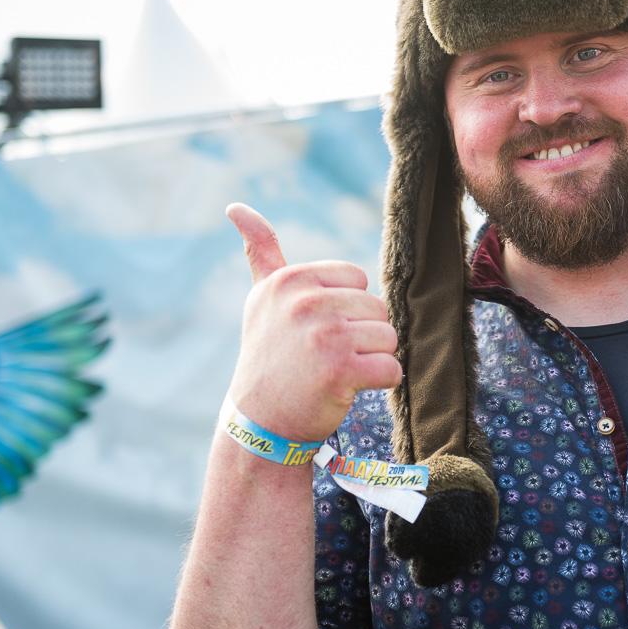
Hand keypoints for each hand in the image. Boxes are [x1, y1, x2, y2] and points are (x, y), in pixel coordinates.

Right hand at [224, 204, 401, 442]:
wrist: (260, 421)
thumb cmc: (269, 355)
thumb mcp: (261, 299)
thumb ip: (261, 252)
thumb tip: (235, 206)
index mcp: (291, 281)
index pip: (358, 280)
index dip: (346, 309)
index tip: (313, 330)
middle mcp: (306, 303)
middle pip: (377, 308)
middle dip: (361, 336)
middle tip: (323, 357)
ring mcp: (324, 336)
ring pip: (388, 337)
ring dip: (370, 359)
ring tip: (334, 372)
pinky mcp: (342, 370)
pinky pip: (392, 368)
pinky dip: (379, 383)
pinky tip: (346, 388)